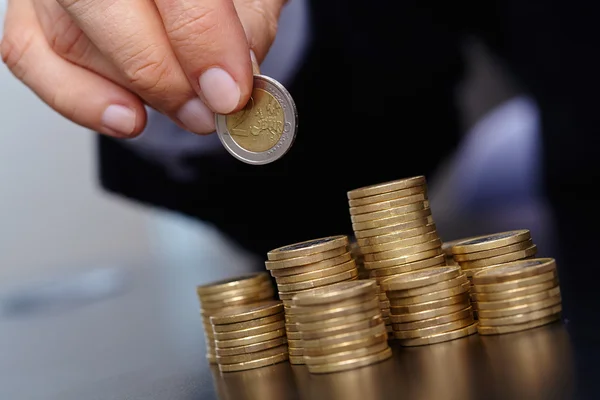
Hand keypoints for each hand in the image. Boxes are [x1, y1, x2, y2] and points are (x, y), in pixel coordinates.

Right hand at [1, 0, 284, 136]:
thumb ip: (246, 29)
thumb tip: (226, 82)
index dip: (201, 42)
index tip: (228, 94)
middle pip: (103, 5)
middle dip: (161, 74)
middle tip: (205, 113)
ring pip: (71, 40)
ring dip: (135, 92)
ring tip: (185, 109)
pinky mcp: (31, 14)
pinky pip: (33, 59)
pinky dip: (81, 101)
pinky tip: (128, 116)